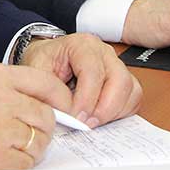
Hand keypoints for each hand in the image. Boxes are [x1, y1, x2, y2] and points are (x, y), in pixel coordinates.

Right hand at [0, 63, 66, 169]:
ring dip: (28, 150)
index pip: (45, 83)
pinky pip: (24, 164)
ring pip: (38, 142)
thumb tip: (36, 102)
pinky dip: (16, 167)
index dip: (60, 99)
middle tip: (27, 136)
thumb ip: (2, 88)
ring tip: (5, 150)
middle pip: (46, 116)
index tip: (63, 109)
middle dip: (42, 129)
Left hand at [19, 33, 141, 127]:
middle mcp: (104, 52)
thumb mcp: (37, 72)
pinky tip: (103, 117)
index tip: (76, 118)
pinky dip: (122, 112)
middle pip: (119, 80)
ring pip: (130, 89)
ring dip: (114, 112)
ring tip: (93, 121)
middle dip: (105, 108)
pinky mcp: (122, 79)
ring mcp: (116, 65)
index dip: (86, 99)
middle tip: (87, 124)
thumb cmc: (44, 61)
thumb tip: (67, 114)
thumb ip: (50, 92)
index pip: (93, 72)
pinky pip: (133, 97)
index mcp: (82, 45)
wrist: (48, 56)